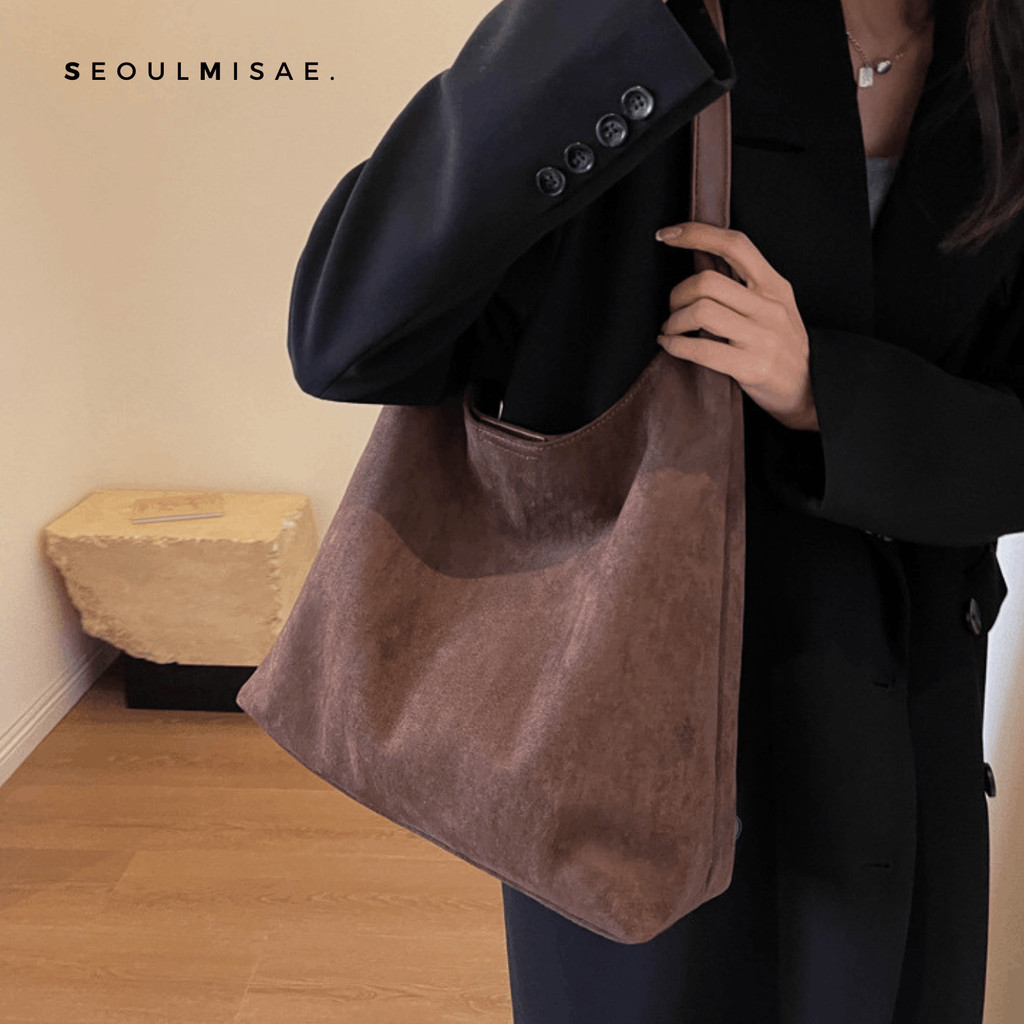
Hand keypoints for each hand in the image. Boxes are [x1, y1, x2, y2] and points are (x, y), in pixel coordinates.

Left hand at [654, 221, 819, 431]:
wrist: (810, 389)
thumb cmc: (781, 346)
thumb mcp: (772, 306)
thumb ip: (740, 283)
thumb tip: (698, 256)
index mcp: (774, 285)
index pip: (735, 244)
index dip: (697, 233)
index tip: (666, 234)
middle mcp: (770, 307)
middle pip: (707, 280)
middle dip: (678, 294)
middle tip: (673, 308)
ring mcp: (762, 337)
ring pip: (701, 311)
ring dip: (674, 321)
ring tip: (672, 330)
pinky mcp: (751, 367)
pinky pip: (701, 350)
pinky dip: (675, 345)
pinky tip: (670, 345)